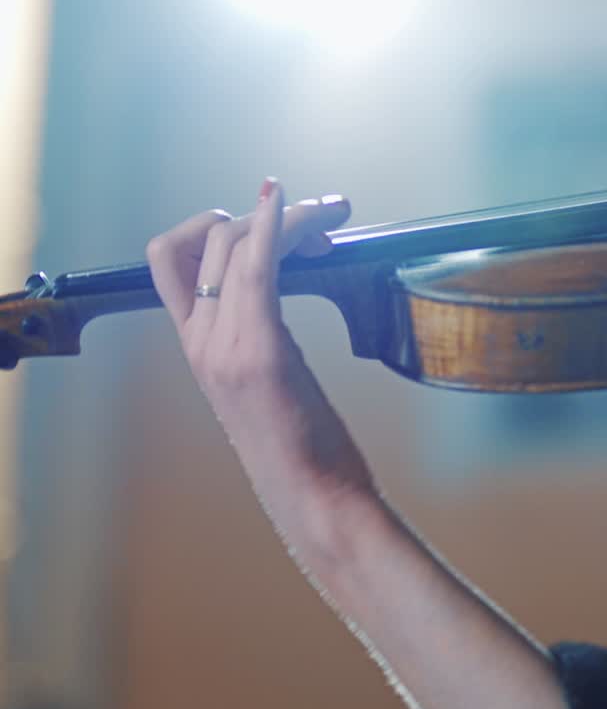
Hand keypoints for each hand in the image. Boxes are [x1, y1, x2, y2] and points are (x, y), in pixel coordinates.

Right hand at [147, 179, 376, 552]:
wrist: (314, 500)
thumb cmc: (303, 445)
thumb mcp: (269, 383)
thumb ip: (259, 340)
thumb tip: (279, 293)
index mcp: (199, 348)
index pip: (171, 262)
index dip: (213, 225)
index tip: (276, 222)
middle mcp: (200, 343)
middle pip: (207, 242)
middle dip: (265, 212)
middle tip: (325, 218)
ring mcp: (225, 347)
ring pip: (234, 246)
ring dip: (288, 214)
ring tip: (334, 211)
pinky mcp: (261, 352)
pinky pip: (256, 271)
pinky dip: (275, 227)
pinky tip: (297, 208)